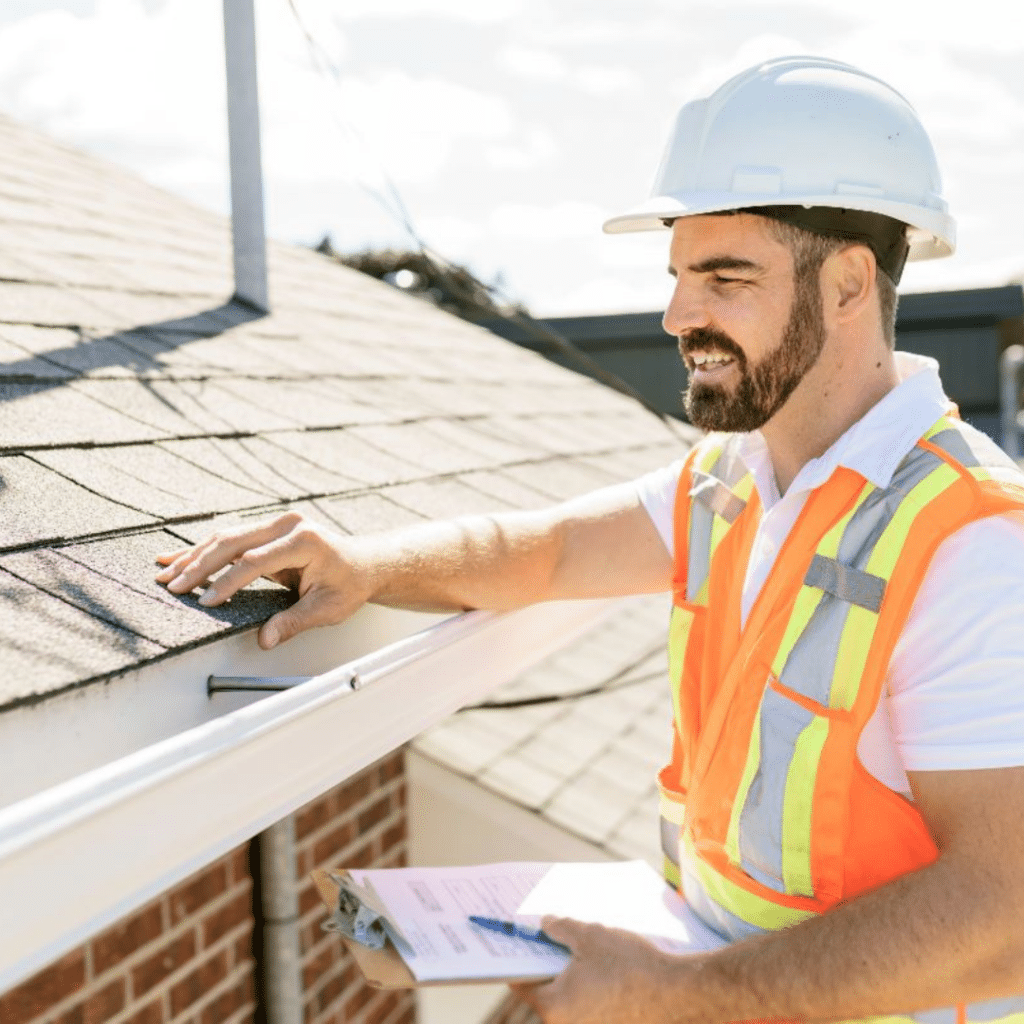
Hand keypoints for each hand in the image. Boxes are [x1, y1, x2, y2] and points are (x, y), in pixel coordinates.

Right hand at [155, 512, 368, 648]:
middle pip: (234, 542)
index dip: (227, 581)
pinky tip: (178, 558)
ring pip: (227, 537)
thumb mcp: (328, 609)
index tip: (205, 601)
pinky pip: (232, 539)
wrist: (363, 564)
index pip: (255, 561)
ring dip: (194, 556)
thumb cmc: (349, 585)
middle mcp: (288, 525)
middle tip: (171, 586)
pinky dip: (204, 550)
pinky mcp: (268, 528)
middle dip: (198, 565)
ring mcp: (277, 523)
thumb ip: (294, 622)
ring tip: (164, 574)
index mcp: (305, 541)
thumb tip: (265, 639)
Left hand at [513, 918, 707, 1023]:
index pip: (523, 983)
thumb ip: (560, 928)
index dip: (520, 959)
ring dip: (573, 976)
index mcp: (554, 1007)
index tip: (519, 943)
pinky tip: (604, 968)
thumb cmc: (629, 965)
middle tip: (553, 938)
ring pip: (571, 999)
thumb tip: (545, 925)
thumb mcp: (589, 935)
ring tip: (584, 949)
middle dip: (550, 964)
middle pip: (548, 991)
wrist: (677, 993)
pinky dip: (592, 988)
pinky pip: (591, 1006)